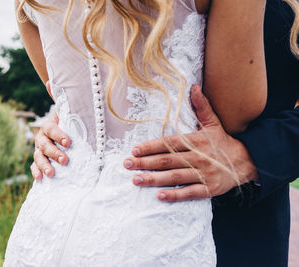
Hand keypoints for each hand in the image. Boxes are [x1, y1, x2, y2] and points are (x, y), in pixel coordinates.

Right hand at [31, 82, 70, 179]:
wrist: (61, 136)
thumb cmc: (66, 124)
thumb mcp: (66, 112)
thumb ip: (61, 100)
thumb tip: (50, 81)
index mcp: (48, 126)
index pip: (51, 130)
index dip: (59, 135)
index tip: (69, 142)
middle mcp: (41, 138)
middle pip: (45, 145)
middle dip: (54, 153)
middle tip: (65, 160)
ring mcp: (39, 151)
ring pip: (39, 157)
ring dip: (44, 165)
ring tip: (52, 173)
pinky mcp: (39, 162)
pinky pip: (34, 167)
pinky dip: (36, 173)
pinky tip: (40, 179)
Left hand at [123, 85, 258, 201]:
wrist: (247, 161)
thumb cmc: (223, 142)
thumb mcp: (213, 123)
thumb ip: (202, 106)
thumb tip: (194, 87)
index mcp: (196, 141)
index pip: (169, 143)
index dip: (151, 146)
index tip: (134, 149)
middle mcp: (198, 157)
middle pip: (167, 161)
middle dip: (145, 162)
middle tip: (127, 164)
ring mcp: (204, 174)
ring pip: (175, 177)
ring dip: (154, 179)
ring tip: (136, 180)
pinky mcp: (209, 189)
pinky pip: (190, 193)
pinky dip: (175, 195)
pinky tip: (159, 196)